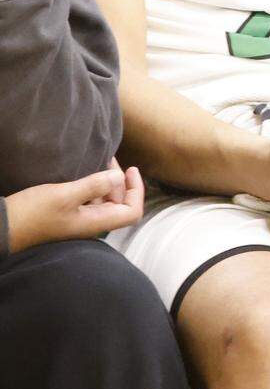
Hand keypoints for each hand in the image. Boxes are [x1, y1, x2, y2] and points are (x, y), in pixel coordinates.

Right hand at [5, 164, 145, 252]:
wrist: (2, 228)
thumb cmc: (32, 213)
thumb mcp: (64, 195)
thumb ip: (94, 186)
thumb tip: (119, 176)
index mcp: (96, 223)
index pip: (132, 212)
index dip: (137, 191)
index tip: (130, 170)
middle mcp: (91, 224)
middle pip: (121, 204)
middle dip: (121, 182)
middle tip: (110, 160)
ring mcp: (80, 221)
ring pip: (105, 202)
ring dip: (107, 182)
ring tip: (101, 162)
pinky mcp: (68, 216)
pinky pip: (90, 202)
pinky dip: (94, 187)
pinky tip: (86, 174)